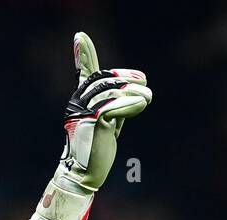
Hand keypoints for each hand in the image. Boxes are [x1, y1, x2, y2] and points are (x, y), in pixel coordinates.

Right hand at [27, 32, 151, 219]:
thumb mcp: (109, 125)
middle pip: (105, 79)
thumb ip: (116, 108)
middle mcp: (78, 102)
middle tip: (144, 82)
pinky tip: (142, 104)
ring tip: (148, 97)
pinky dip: (130, 104)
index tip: (80, 36)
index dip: (84, 55)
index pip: (84, 74)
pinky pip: (113, 106)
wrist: (84, 175)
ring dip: (133, 92)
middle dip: (126, 78)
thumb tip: (135, 95)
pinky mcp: (92, 122)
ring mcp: (83, 111)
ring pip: (111, 90)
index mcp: (81, 101)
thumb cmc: (97, 152)